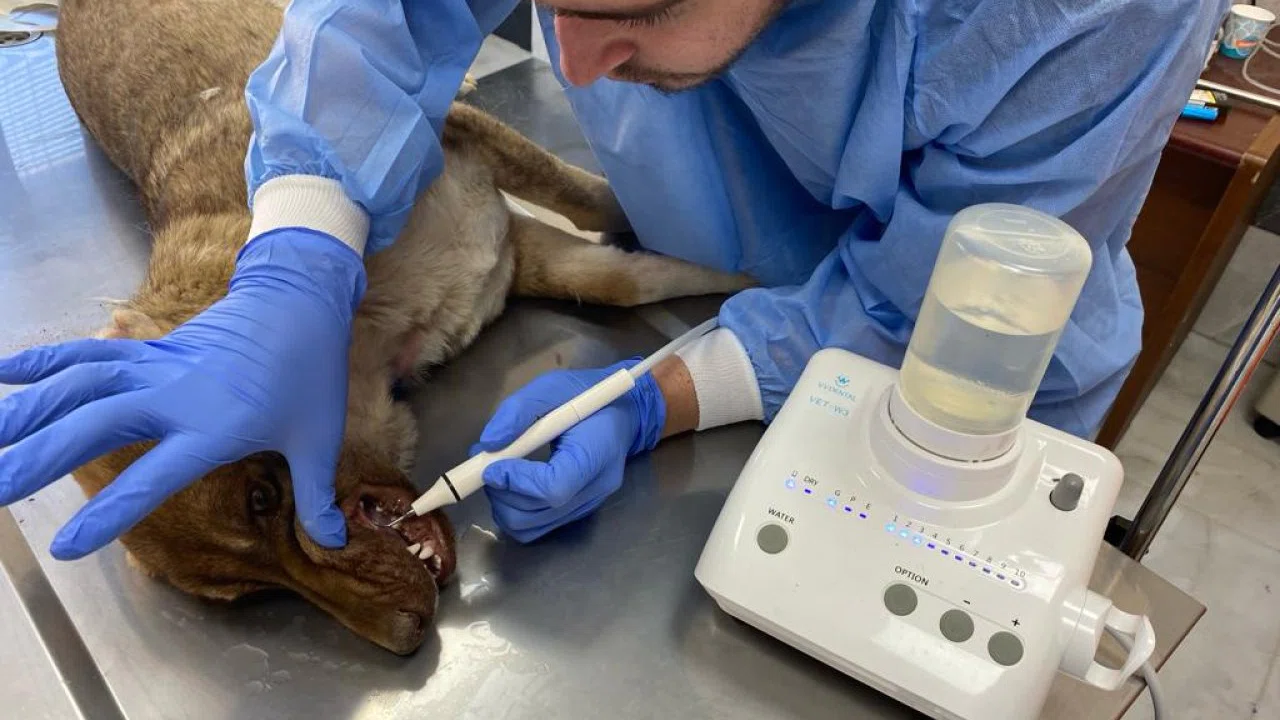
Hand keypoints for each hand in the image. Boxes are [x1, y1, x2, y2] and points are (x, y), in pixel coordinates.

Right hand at [0, 229, 365, 558]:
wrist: (301, 301)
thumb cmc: (311, 372)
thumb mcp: (320, 439)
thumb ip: (316, 496)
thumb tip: (333, 543)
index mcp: (213, 426)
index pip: (153, 477)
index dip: (109, 512)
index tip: (65, 546)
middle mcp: (173, 396)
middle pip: (96, 425)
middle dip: (41, 456)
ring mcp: (156, 367)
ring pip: (81, 384)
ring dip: (30, 408)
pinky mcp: (149, 350)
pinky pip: (91, 355)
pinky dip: (47, 360)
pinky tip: (4, 370)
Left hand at [472, 359, 665, 542]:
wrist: (625, 413)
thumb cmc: (588, 395)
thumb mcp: (553, 386)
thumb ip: (519, 410)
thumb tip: (488, 444)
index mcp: (596, 453)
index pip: (554, 487)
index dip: (517, 481)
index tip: (492, 465)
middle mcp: (594, 488)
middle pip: (537, 514)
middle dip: (502, 494)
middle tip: (488, 468)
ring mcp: (587, 506)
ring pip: (531, 527)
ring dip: (504, 505)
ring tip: (499, 476)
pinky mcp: (576, 513)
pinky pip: (536, 526)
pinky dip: (515, 510)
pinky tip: (513, 485)